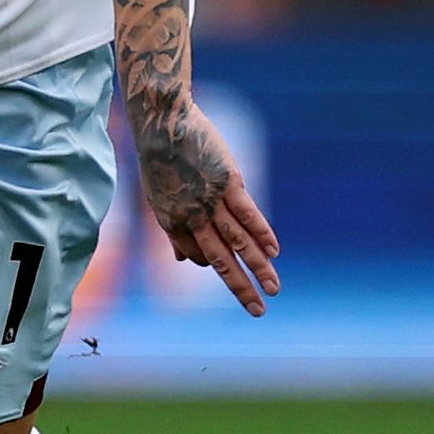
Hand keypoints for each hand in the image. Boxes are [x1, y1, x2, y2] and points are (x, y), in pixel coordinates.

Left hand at [134, 94, 279, 315]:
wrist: (161, 122)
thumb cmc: (159, 158)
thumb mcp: (158, 197)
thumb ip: (174, 230)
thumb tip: (182, 261)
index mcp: (171, 221)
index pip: (197, 255)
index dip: (212, 263)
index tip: (227, 265)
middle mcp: (190, 217)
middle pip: (220, 260)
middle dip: (240, 288)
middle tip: (258, 311)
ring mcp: (210, 200)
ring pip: (238, 241)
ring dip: (259, 267)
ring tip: (275, 288)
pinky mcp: (228, 182)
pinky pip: (248, 214)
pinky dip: (262, 233)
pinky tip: (274, 252)